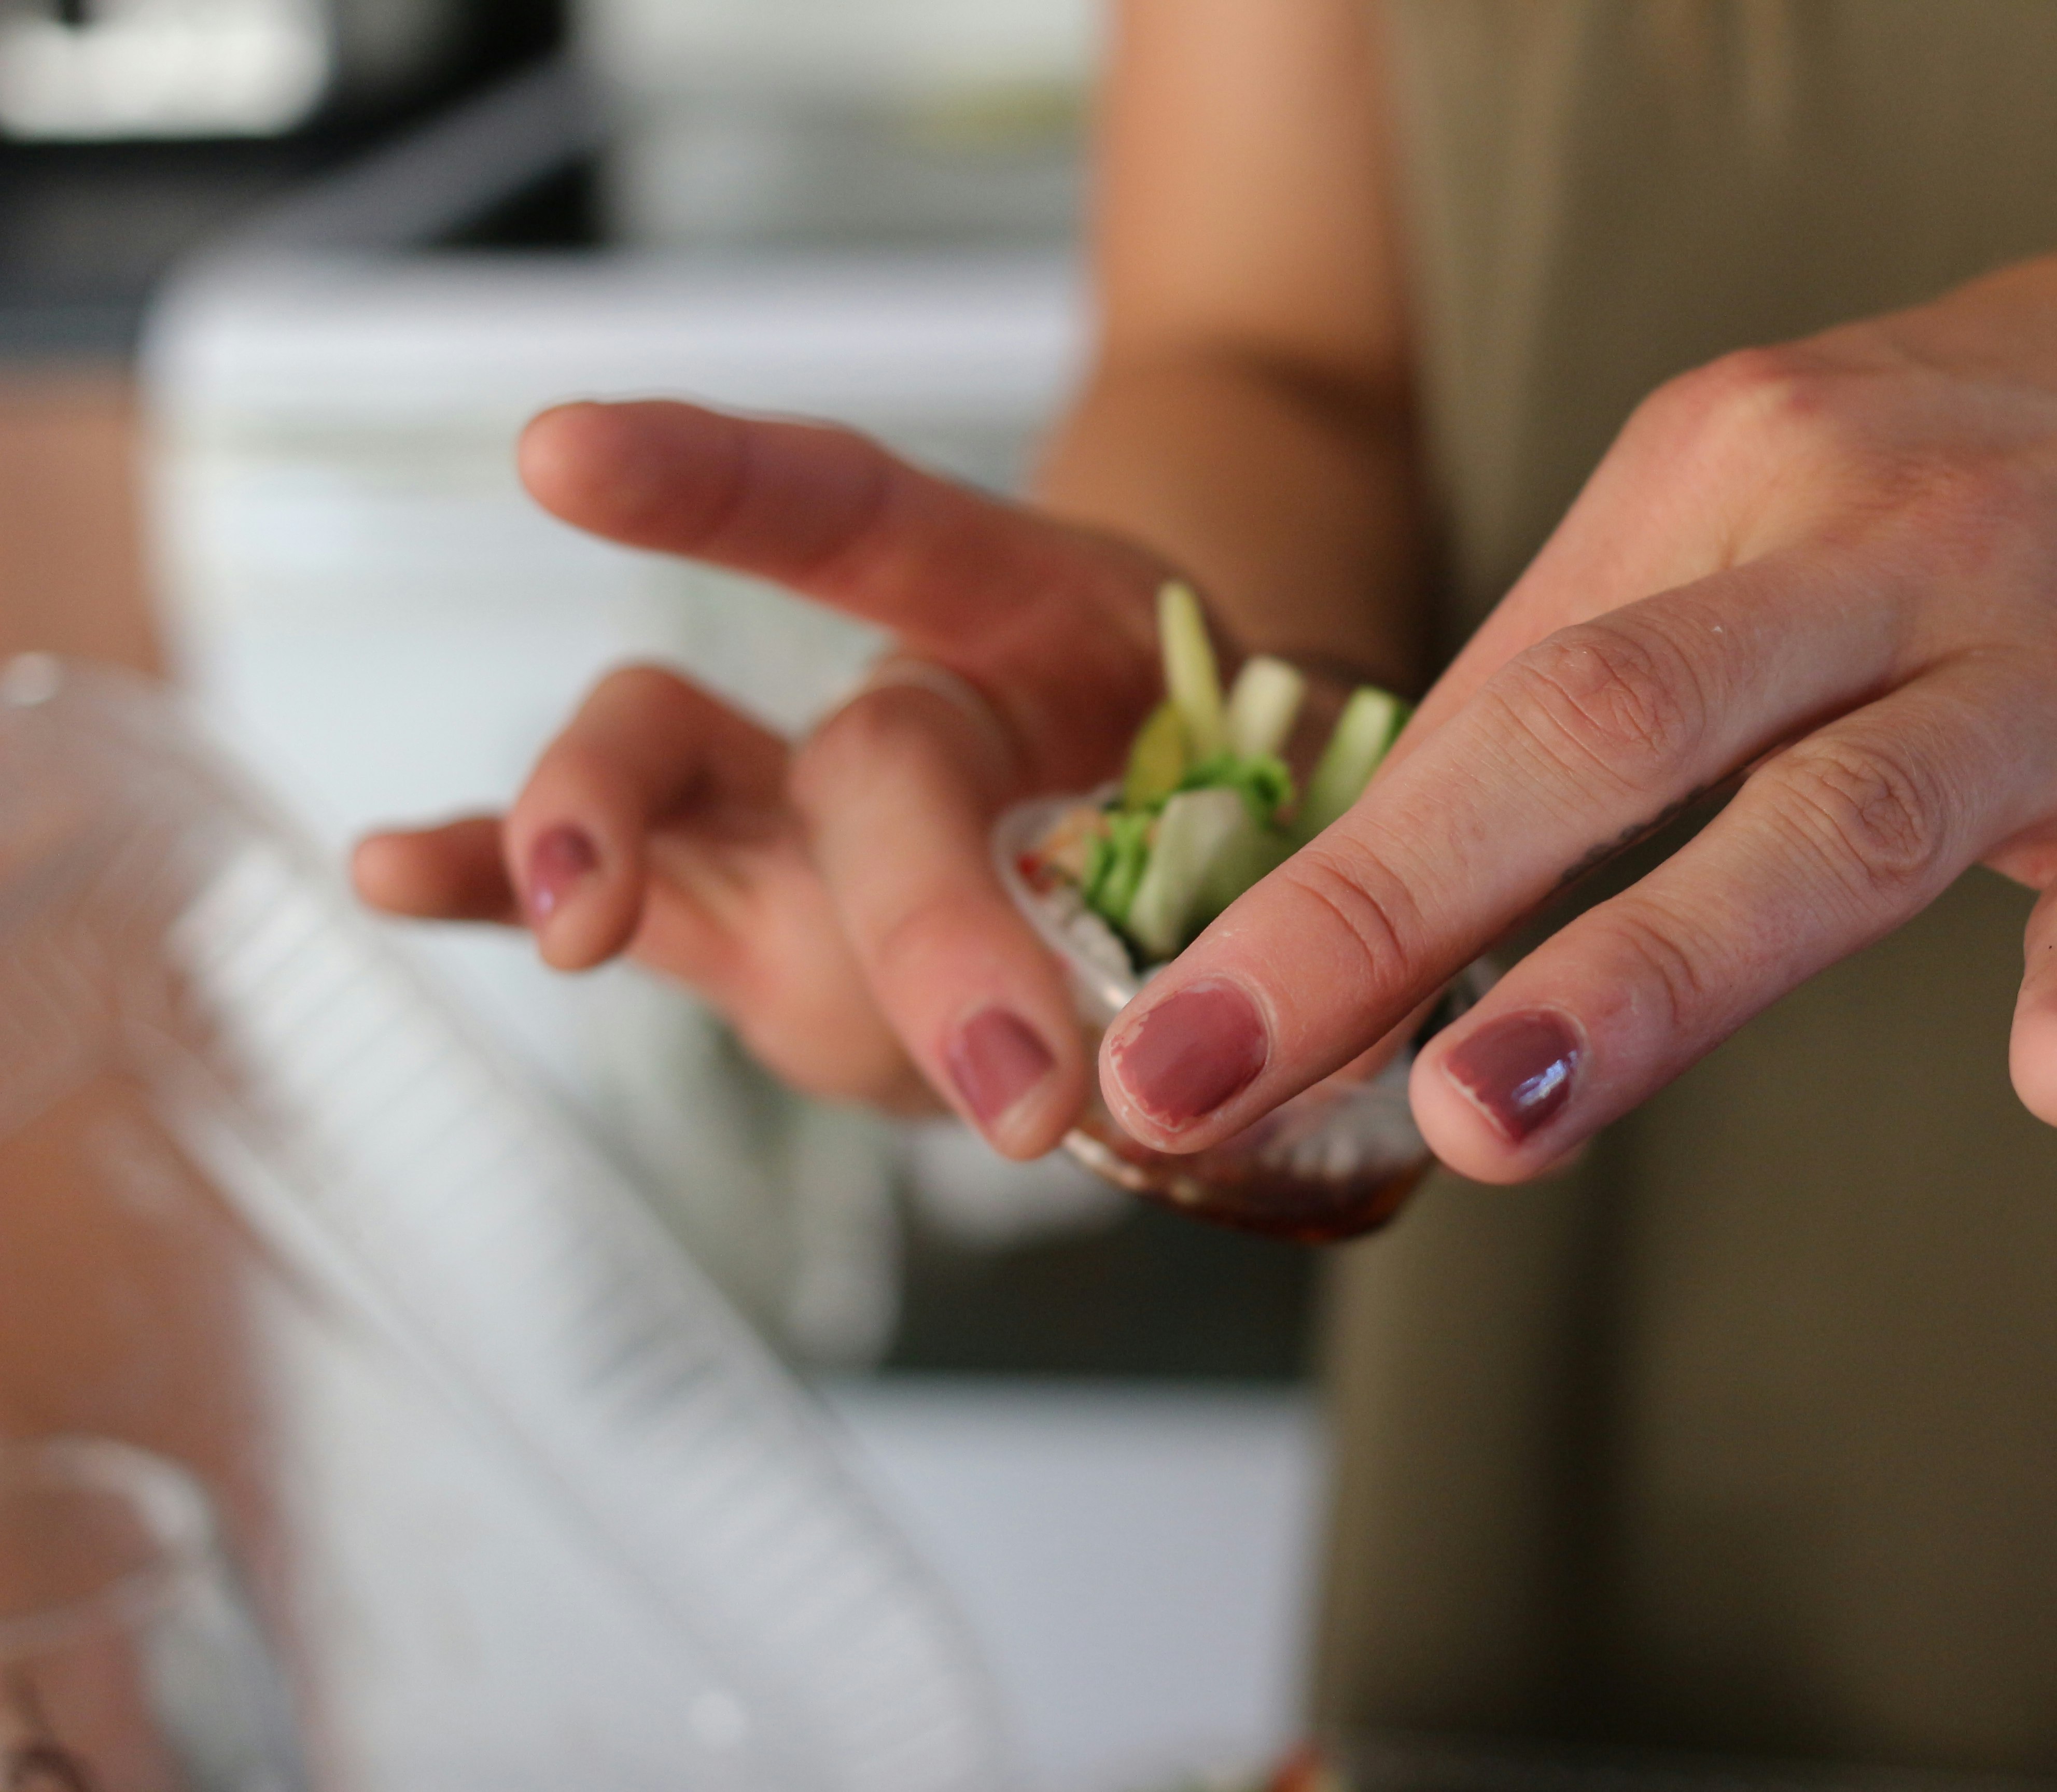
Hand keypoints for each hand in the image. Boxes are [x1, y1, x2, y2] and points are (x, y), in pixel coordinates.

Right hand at [356, 399, 1180, 1154]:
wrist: (1163, 804)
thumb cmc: (1217, 786)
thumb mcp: (1283, 802)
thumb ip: (1255, 901)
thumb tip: (1244, 1041)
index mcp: (1039, 620)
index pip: (873, 520)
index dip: (723, 486)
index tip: (559, 454)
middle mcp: (901, 704)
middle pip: (867, 768)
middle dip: (934, 930)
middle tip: (1023, 1089)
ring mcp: (798, 814)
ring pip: (666, 776)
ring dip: (604, 844)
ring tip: (578, 918)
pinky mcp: (746, 920)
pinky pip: (622, 896)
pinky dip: (498, 887)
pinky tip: (392, 873)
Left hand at [1099, 239, 2056, 1179]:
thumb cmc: (1949, 496)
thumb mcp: (1745, 510)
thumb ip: (1572, 682)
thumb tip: (1367, 897)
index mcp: (1724, 468)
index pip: (1492, 700)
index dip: (1322, 886)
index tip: (1171, 1040)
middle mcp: (1876, 542)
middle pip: (1611, 727)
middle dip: (1395, 911)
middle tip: (1213, 1068)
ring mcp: (2056, 659)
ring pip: (1841, 819)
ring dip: (1652, 973)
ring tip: (1486, 1109)